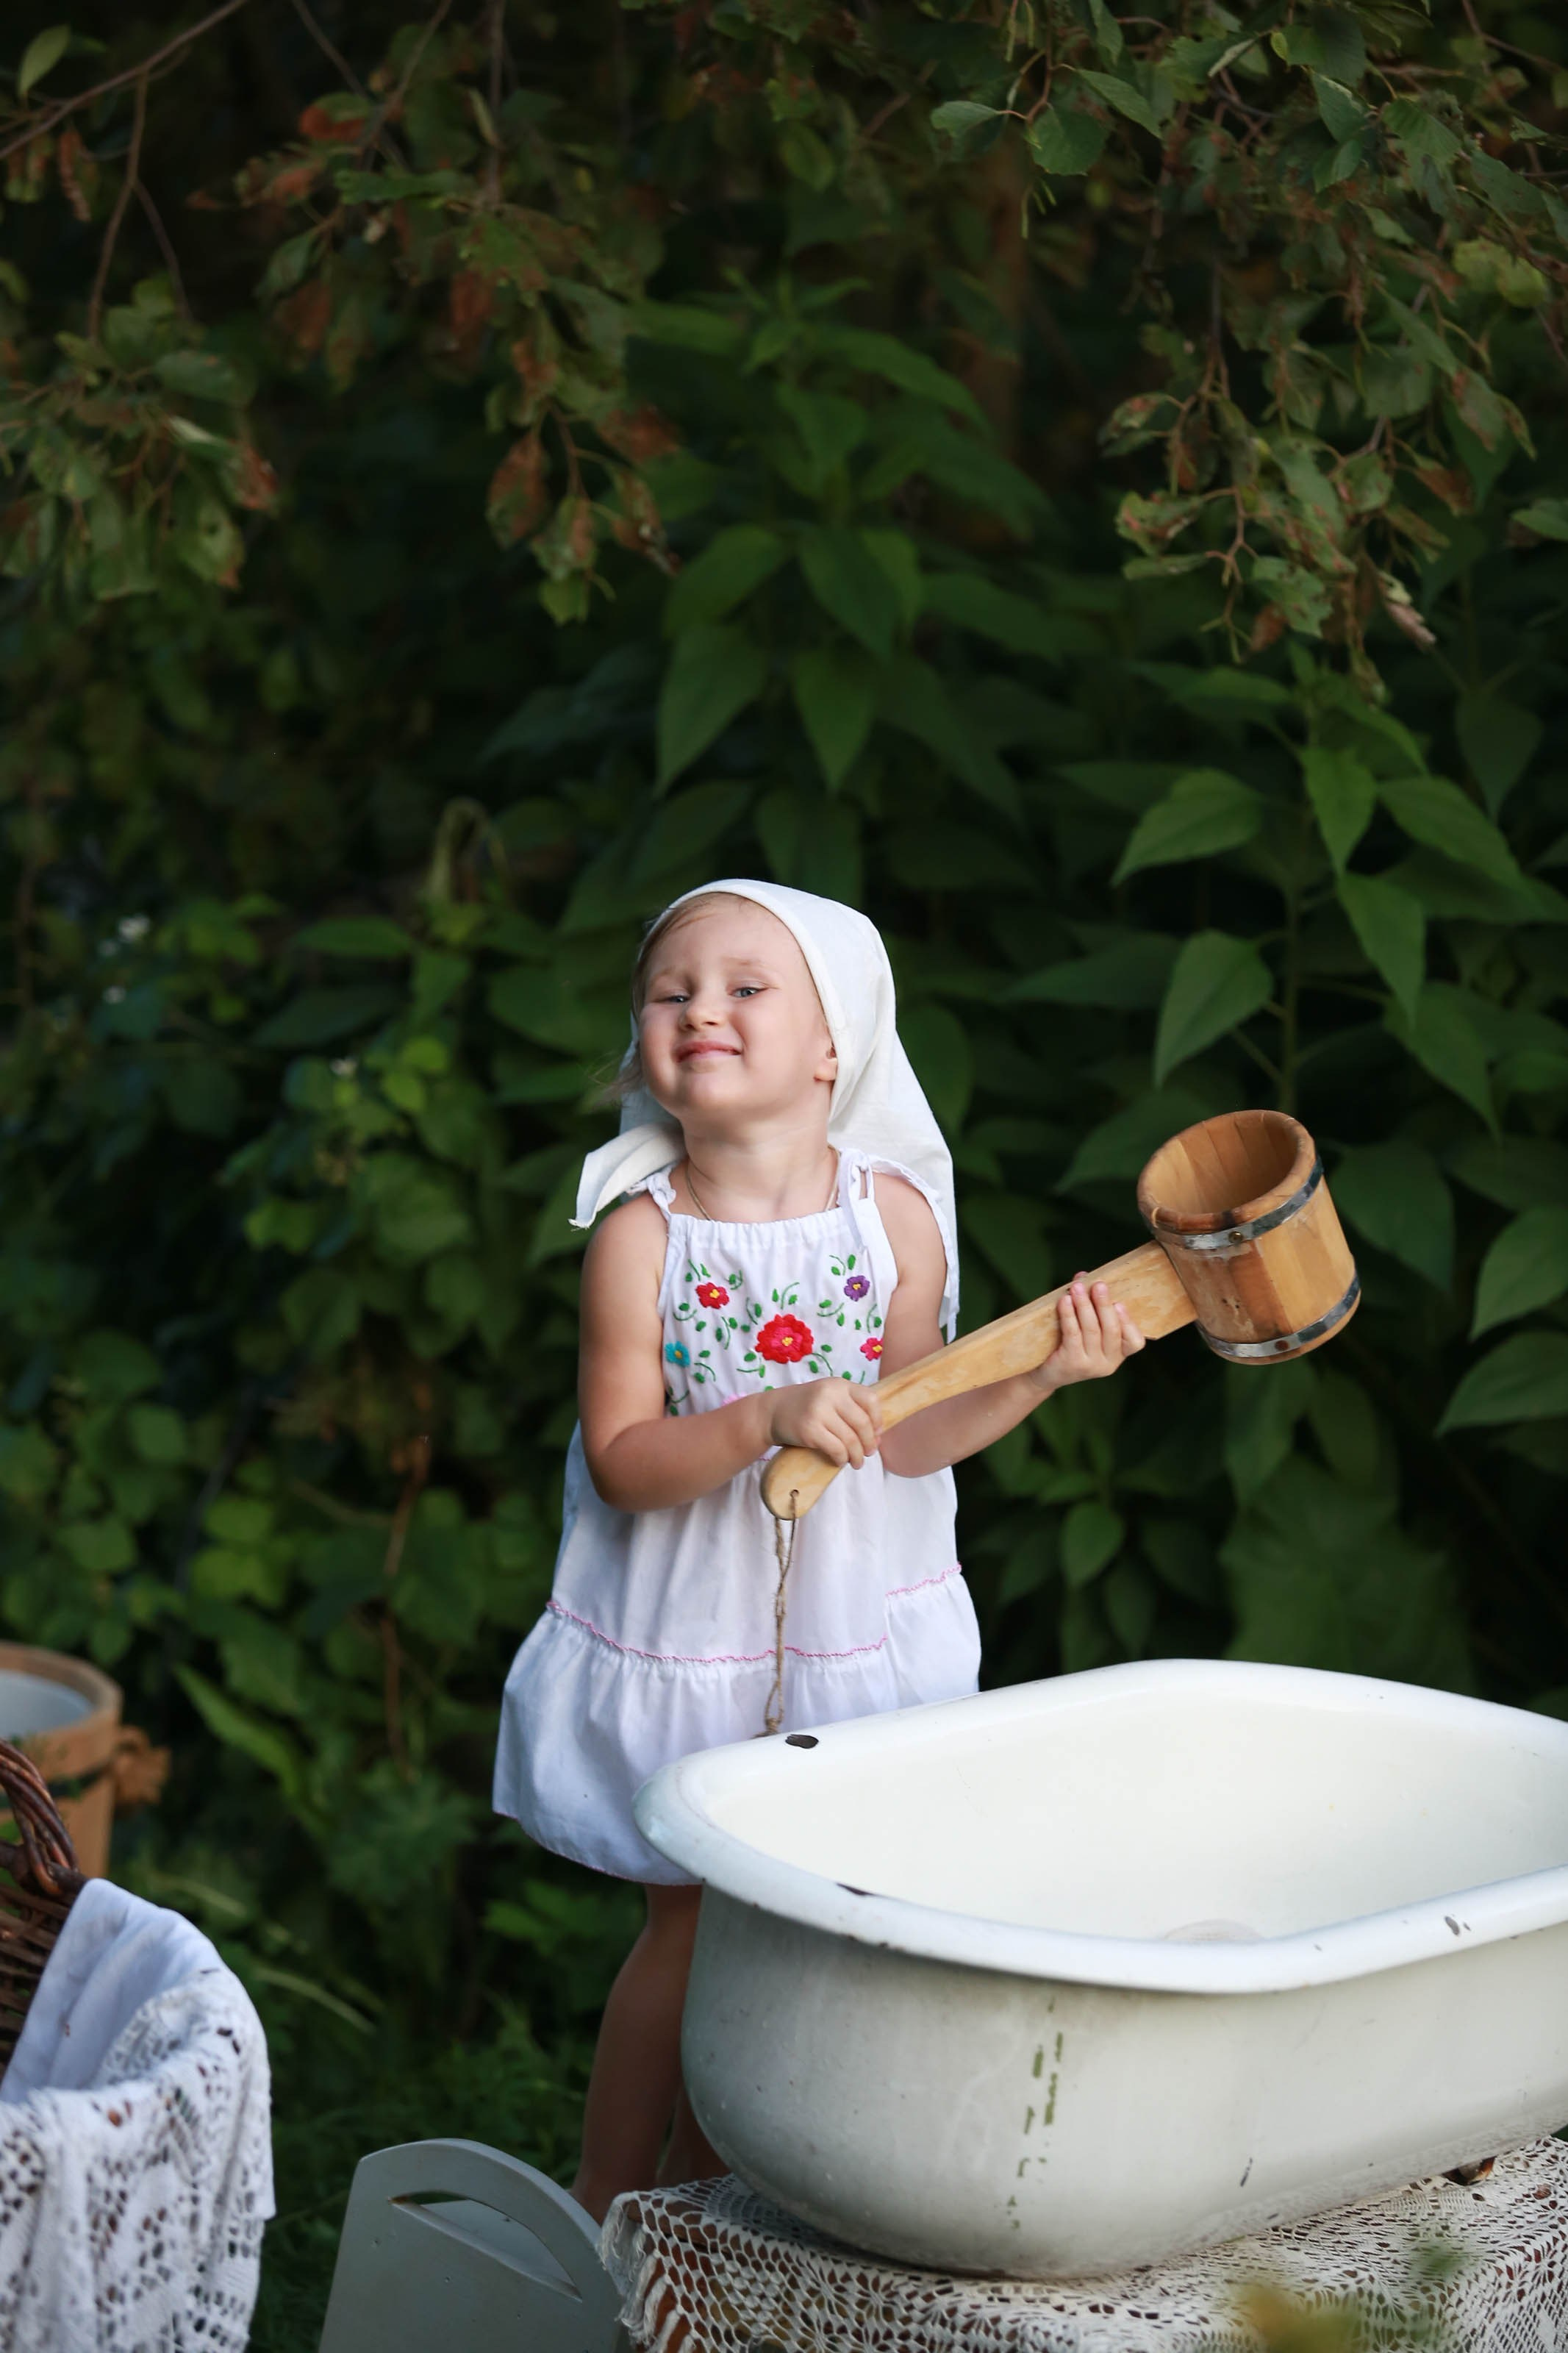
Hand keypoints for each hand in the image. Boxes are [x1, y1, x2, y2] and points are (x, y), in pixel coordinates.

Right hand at [767, 1378, 882, 1469]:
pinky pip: (836, 1448)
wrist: (773, 1411)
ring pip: (850, 1439)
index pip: (871, 1400)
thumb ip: (851, 1409)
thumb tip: (877, 1436)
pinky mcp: (809, 1430)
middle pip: (862, 1423)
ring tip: (857, 1462)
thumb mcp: (829, 1397)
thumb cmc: (807, 1407)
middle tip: (868, 1453)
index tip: (877, 1433)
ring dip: (857, 1455)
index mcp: (839, 1385)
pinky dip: (842, 1458)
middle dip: (869, 1442)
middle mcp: (830, 1394)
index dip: (877, 1419)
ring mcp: (819, 1411)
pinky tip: (840, 1460)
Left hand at [1032, 1277, 1145, 1395]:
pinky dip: (1069, 1315)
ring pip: (1091, 1330)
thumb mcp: (1085, 1330)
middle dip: (1104, 1304)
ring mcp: (1091, 1366)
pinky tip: (1065, 1301)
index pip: (1135, 1342)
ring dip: (1084, 1305)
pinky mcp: (1072, 1363)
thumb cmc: (1069, 1345)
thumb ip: (1091, 1307)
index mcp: (1118, 1354)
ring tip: (1077, 1287)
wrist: (1046, 1373)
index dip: (1129, 1323)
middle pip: (1112, 1330)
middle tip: (1098, 1285)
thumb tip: (1084, 1276)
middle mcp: (1109, 1363)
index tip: (1120, 1303)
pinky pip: (1072, 1334)